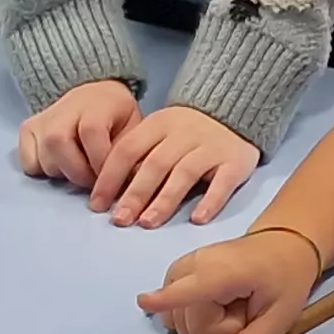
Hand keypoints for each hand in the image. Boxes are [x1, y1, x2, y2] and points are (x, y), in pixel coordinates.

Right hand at [17, 79, 142, 191]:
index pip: (90, 132)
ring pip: (44, 156)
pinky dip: (43, 172)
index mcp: (96, 104)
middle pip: (59, 143)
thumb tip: (129, 186)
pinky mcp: (27, 130)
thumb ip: (130, 154)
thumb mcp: (134, 129)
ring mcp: (42, 119)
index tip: (109, 179)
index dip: (99, 161)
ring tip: (80, 172)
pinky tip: (61, 167)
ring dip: (64, 174)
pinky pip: (28, 162)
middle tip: (94, 182)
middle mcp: (64, 108)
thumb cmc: (117, 118)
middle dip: (79, 173)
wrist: (95, 96)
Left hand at [90, 103, 261, 228]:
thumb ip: (138, 155)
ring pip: (184, 174)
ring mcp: (211, 147)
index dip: (110, 178)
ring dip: (164, 200)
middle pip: (154, 164)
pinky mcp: (235, 161)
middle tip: (120, 220)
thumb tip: (108, 193)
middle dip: (134, 194)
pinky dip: (210, 201)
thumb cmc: (187, 132)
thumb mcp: (159, 132)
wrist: (235, 111)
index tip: (97, 205)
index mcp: (158, 124)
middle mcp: (184, 133)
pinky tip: (197, 219)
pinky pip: (222, 182)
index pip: (128, 150)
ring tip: (148, 223)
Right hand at [141, 226, 324, 333]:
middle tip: (241, 312)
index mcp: (226, 273)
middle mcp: (197, 263)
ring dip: (200, 321)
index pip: (191, 290)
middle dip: (212, 329)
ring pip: (173, 314)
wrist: (283, 245)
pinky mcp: (178, 268)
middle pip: (186, 322)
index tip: (144, 302)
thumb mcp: (279, 320)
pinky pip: (169, 303)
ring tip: (228, 305)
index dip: (167, 300)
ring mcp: (185, 263)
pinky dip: (187, 309)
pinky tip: (210, 301)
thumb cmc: (285, 279)